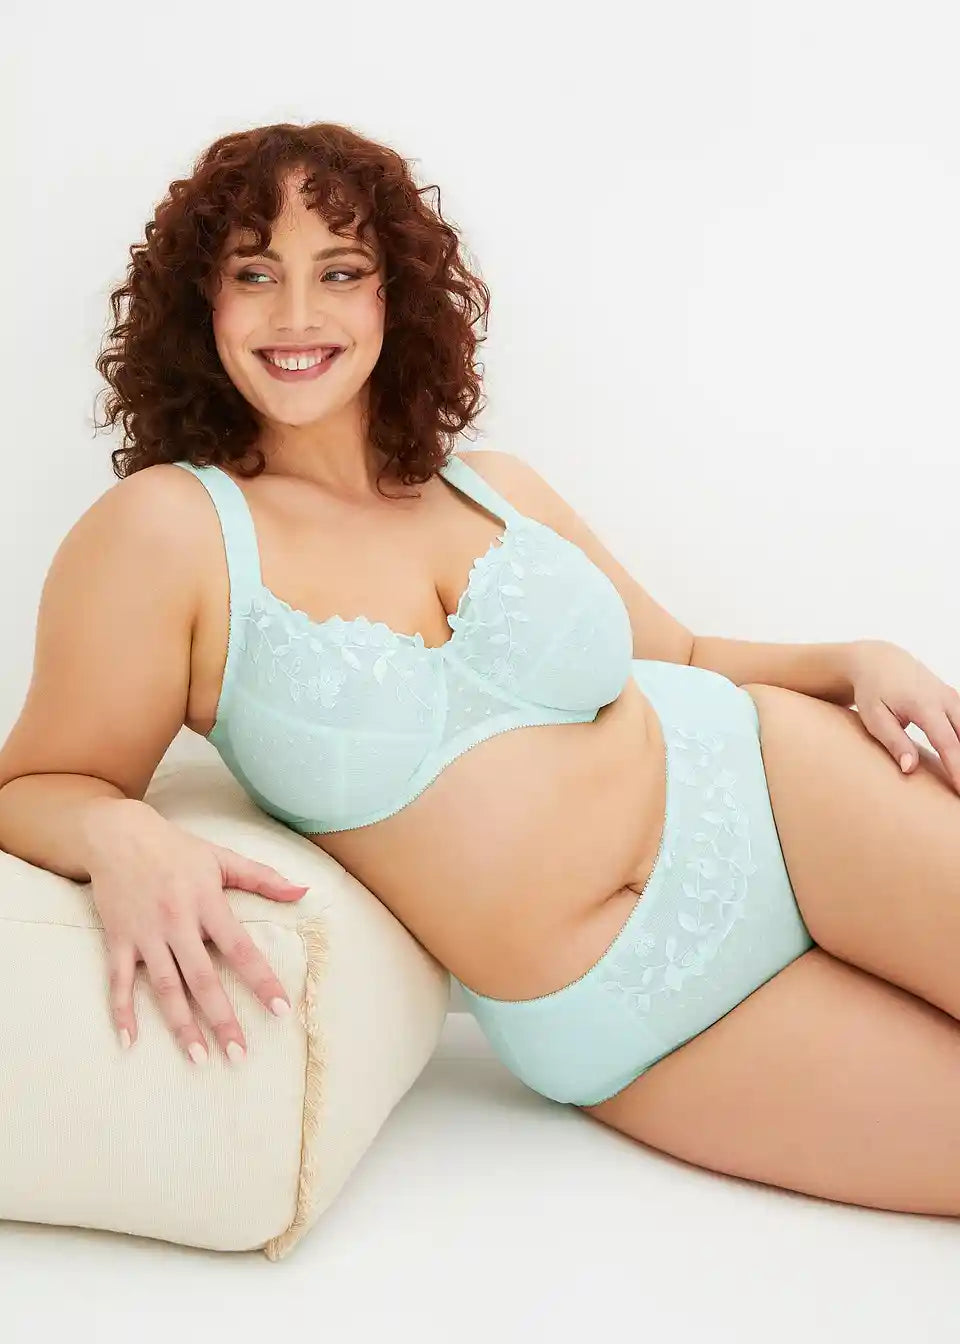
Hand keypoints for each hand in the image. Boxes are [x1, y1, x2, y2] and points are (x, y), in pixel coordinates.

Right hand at [83, 798, 308, 1064]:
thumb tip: (304, 892)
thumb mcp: (222, 858)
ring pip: (164, 987)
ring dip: (181, 1025)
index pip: (241, 949)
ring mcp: (145, 934)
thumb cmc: (176, 849)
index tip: (281, 1010)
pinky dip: (121, 1011)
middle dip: (222, 1018)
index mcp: (207, 903)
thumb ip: (264, 878)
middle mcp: (177, 923)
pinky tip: (129, 1041)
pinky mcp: (118, 940)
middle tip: (239, 1055)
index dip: (262, 980)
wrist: (117, 834)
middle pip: (203, 978)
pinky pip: (118, 981)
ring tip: (199, 1058)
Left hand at [849, 639, 959, 792]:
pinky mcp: (955, 699)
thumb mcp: (874, 717)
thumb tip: (909, 769)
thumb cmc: (873, 692)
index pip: (947, 742)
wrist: (879, 661)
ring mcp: (953, 697)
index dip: (957, 768)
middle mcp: (945, 699)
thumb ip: (894, 742)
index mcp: (924, 704)